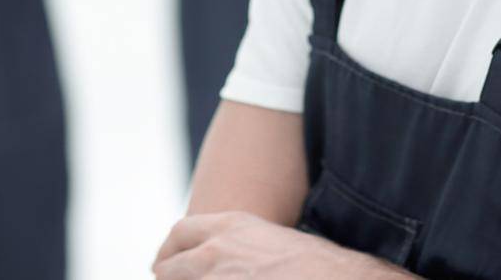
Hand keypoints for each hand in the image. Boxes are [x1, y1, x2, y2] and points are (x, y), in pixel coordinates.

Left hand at [153, 211, 405, 278]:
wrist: (336, 278)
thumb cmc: (314, 265)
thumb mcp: (268, 241)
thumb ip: (237, 246)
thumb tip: (220, 263)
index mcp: (229, 226)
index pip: (179, 234)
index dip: (168, 252)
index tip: (164, 265)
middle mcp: (216, 251)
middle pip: (168, 268)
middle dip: (170, 278)